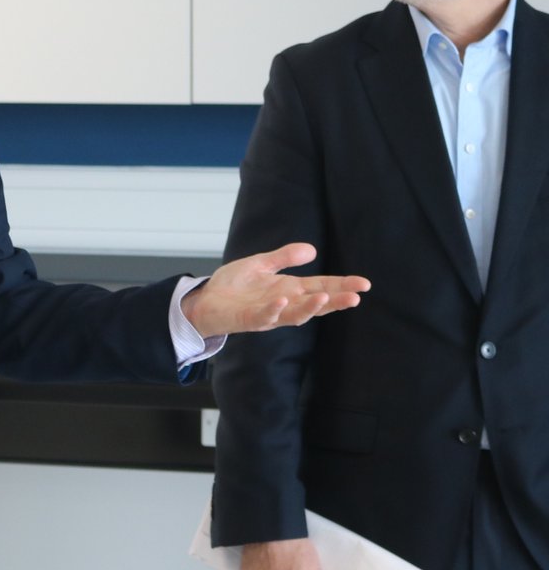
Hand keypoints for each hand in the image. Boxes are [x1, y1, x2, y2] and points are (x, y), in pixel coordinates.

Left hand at [181, 243, 368, 337]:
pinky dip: (274, 310)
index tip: (364, 284)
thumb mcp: (260, 265)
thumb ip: (284, 258)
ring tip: (325, 296)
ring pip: (295, 315)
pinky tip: (282, 301)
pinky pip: (264, 316)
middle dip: (335, 300)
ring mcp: (268, 313)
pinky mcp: (249, 320)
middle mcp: (284, 304)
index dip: (342, 285)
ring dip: (309, 307)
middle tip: (356, 296)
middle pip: (315, 303)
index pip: (321, 286)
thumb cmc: (234, 286)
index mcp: (289, 289)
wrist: (205, 300)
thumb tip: (313, 250)